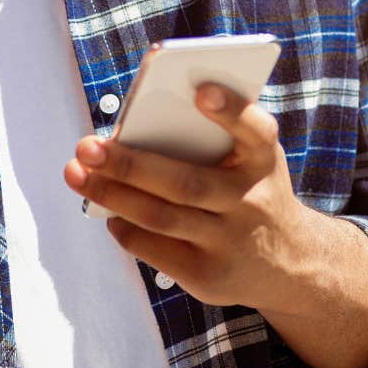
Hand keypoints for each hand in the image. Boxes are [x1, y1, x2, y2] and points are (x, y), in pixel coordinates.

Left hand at [62, 85, 340, 316]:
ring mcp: (230, 242)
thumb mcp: (252, 161)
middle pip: (184, 182)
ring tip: (76, 174)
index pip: (255, 130)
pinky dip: (124, 228)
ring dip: (111, 195)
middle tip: (86, 146)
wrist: (290, 262)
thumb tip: (131, 134)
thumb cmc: (252, 191)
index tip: (200, 90)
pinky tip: (107, 212)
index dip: (230, 110)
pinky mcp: (209, 276)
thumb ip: (212, 141)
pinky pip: (154, 249)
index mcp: (264, 160)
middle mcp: (251, 202)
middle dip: (128, 165)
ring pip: (160, 217)